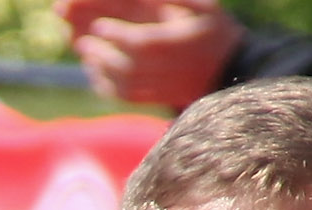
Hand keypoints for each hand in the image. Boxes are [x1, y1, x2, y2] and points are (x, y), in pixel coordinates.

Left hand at [62, 0, 241, 109]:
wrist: (231, 67)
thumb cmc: (212, 28)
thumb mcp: (200, 5)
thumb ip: (168, 1)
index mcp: (179, 43)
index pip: (142, 42)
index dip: (118, 35)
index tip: (99, 25)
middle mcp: (169, 69)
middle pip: (126, 64)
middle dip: (99, 50)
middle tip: (80, 38)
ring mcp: (161, 86)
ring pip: (123, 83)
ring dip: (99, 66)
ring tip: (84, 48)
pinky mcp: (155, 98)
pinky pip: (125, 96)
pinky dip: (105, 84)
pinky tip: (94, 68)